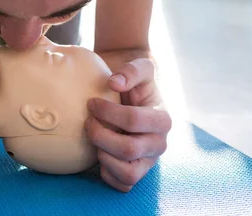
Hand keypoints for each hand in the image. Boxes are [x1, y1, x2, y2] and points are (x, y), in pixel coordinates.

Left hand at [85, 58, 171, 191]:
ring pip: (128, 173)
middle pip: (129, 149)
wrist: (129, 93)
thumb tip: (115, 83)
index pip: (134, 120)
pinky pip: (123, 185)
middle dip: (101, 135)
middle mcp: (159, 143)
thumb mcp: (138, 66)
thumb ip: (131, 69)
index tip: (91, 102)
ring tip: (95, 139)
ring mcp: (148, 161)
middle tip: (88, 122)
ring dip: (104, 156)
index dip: (108, 112)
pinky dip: (107, 173)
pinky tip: (99, 154)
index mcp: (162, 119)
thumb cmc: (132, 81)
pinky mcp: (137, 173)